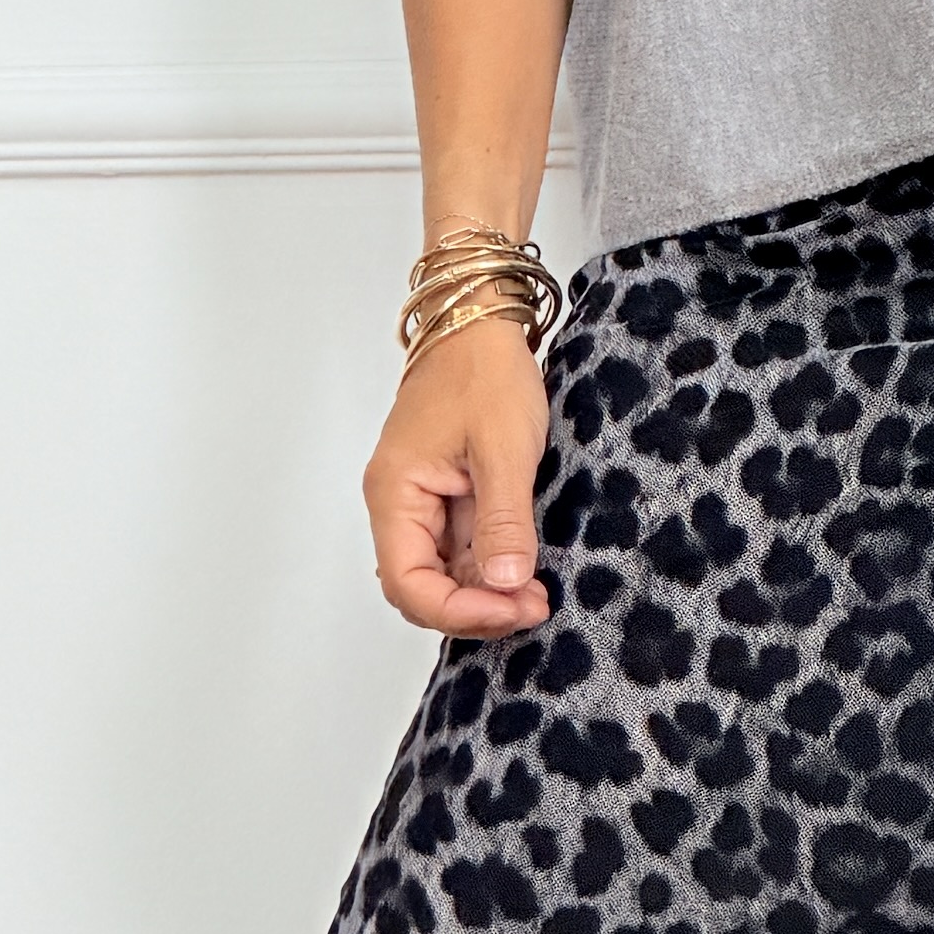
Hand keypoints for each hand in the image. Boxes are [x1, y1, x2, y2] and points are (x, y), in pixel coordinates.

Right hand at [366, 319, 551, 634]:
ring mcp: (424, 503)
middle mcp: (400, 506)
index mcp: (396, 494)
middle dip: (475, 609)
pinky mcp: (448, 497)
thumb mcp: (504, 448)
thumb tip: (507, 584)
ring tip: (537, 594)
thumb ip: (503, 520)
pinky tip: (526, 570)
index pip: (408, 583)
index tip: (514, 608)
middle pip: (421, 588)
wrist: (481, 322)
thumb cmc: (484, 371)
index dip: (459, 610)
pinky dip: (491, 569)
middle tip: (533, 607)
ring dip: (486, 594)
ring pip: (443, 575)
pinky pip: (461, 551)